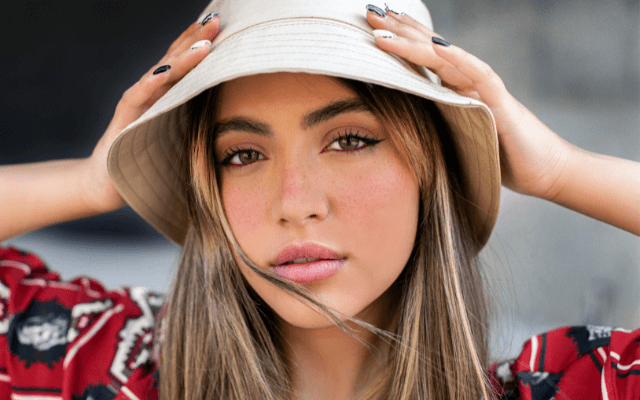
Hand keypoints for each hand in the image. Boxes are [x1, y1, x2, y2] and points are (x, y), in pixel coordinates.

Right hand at [82, 14, 220, 212]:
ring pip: (161, 73)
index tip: (226, 26)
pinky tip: (167, 72)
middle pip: (176, 58)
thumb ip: (200, 124)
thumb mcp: (181, 139)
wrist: (108, 183)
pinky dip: (152, 84)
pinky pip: (138, 97)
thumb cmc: (148, 160)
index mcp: (167, 94)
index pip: (187, 62)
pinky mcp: (124, 118)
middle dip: (196, 38)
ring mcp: (136, 102)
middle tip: (217, 19)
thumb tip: (239, 124)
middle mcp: (151, 92)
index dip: (203, 43)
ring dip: (182, 57)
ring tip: (203, 43)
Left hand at [365, 5, 573, 199]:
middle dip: (399, 30)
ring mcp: (485, 90)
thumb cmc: (502, 159)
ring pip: (447, 58)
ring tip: (384, 28)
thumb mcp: (459, 142)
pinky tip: (437, 46)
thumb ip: (437, 129)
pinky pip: (480, 76)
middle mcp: (469, 83)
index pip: (424, 60)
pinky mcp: (502, 104)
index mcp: (457, 91)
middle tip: (369, 12)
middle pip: (430, 49)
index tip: (370, 27)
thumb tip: (401, 131)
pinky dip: (459, 60)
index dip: (399, 41)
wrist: (546, 172)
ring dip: (415, 42)